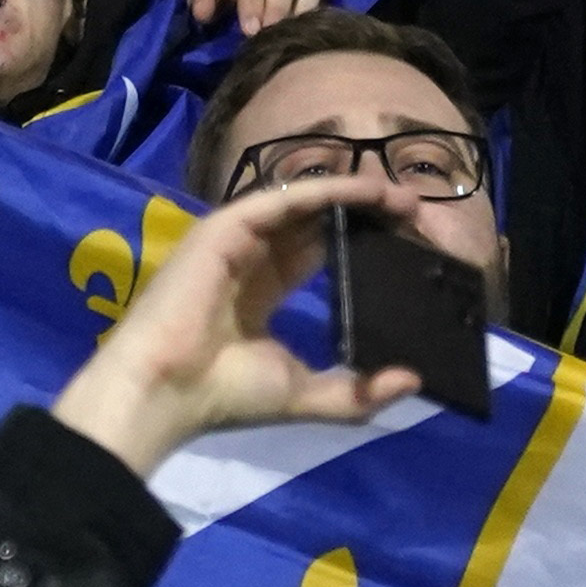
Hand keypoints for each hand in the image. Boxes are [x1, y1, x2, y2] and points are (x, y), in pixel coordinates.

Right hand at [51, 171, 420, 476]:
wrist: (169, 390)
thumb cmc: (226, 394)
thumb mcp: (305, 395)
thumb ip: (357, 392)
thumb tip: (412, 381)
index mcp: (259, 296)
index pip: (315, 255)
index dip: (359, 243)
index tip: (405, 243)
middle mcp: (249, 261)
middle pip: (314, 224)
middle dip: (365, 215)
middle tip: (417, 215)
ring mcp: (235, 239)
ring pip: (303, 204)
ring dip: (355, 196)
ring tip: (404, 200)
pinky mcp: (227, 226)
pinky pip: (285, 198)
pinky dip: (328, 191)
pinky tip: (367, 191)